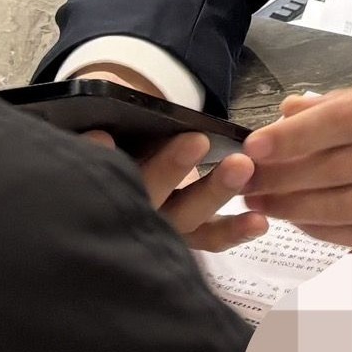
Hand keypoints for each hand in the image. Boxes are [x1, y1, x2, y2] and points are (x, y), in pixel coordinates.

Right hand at [71, 62, 266, 252]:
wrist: (124, 145)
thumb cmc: (111, 127)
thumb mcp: (98, 116)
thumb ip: (99, 116)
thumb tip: (103, 113)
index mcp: (93, 182)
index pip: (92, 173)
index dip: (96, 156)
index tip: (103, 135)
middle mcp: (123, 214)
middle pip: (144, 198)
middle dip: (168, 169)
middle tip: (195, 141)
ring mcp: (157, 227)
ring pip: (183, 220)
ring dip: (212, 193)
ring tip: (239, 167)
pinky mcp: (186, 233)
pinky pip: (208, 238)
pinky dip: (233, 231)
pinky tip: (258, 222)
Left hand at [237, 65, 351, 244]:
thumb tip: (292, 110)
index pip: (347, 121)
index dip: (296, 136)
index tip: (256, 144)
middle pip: (343, 170)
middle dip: (286, 178)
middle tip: (245, 179)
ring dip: (300, 209)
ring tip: (262, 202)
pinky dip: (334, 232)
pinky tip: (304, 222)